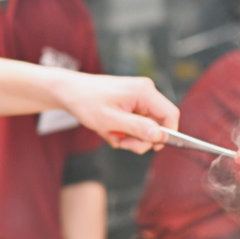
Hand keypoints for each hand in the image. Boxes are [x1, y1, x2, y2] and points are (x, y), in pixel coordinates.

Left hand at [54, 72, 179, 153]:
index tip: (151, 147)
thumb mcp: (111, 120)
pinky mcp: (130, 102)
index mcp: (144, 92)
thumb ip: (137, 128)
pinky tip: (108, 129)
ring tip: (110, 134)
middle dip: (139, 138)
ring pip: (145, 127)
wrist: (69, 91)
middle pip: (157, 124)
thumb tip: (160, 136)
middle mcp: (145, 92)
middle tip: (120, 142)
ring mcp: (138, 97)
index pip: (170, 115)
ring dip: (128, 136)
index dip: (166, 135)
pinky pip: (134, 123)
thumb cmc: (86, 102)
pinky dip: (122, 131)